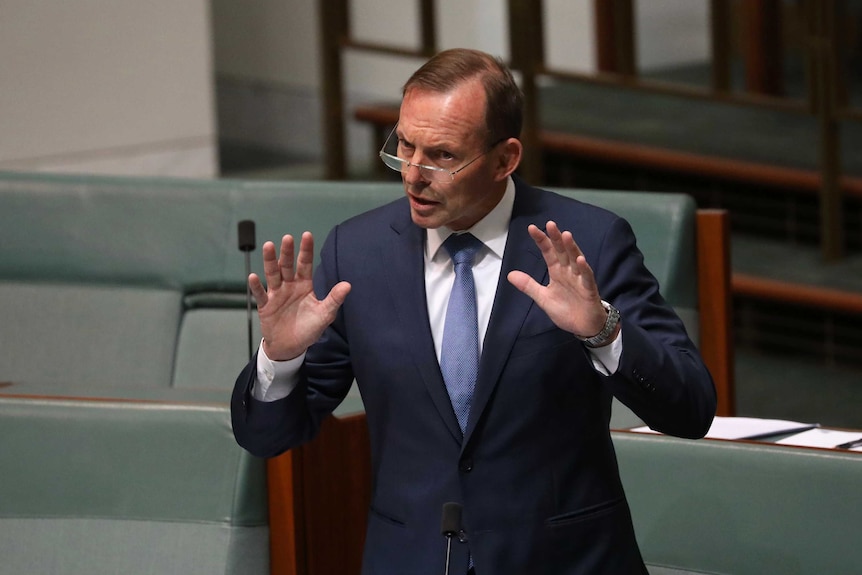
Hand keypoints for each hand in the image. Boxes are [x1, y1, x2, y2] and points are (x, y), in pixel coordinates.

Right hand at [248, 232, 350, 360]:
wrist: (291, 347)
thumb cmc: (309, 329)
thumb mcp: (325, 315)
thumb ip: (334, 299)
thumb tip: (348, 285)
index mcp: (304, 285)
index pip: (305, 264)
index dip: (306, 250)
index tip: (307, 235)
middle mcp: (289, 286)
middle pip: (287, 266)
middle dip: (287, 252)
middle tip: (287, 238)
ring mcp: (276, 295)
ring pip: (272, 274)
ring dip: (270, 261)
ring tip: (268, 246)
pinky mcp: (266, 306)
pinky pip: (261, 295)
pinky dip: (256, 286)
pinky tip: (254, 277)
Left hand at [507, 221, 613, 339]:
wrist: (584, 327)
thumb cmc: (567, 310)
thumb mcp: (543, 298)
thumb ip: (529, 286)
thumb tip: (510, 274)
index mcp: (557, 272)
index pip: (548, 252)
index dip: (541, 240)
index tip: (532, 228)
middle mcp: (569, 271)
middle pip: (562, 251)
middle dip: (556, 238)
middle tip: (550, 224)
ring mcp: (580, 279)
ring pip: (575, 260)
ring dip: (571, 248)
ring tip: (566, 235)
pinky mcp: (589, 289)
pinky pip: (587, 277)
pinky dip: (584, 269)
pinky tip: (580, 260)